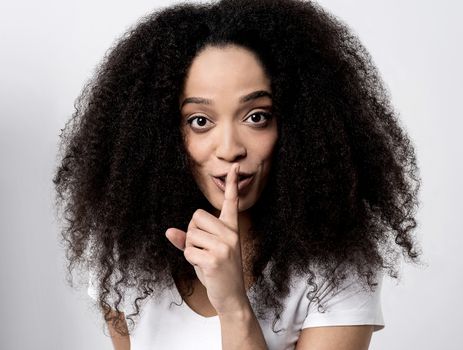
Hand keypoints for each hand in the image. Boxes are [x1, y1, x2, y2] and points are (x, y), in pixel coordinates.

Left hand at [165, 163, 247, 314]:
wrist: (232, 297)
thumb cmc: (218, 272)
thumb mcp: (205, 252)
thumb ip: (188, 240)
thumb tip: (168, 231)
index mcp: (231, 229)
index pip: (231, 202)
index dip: (231, 184)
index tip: (233, 167)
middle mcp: (230, 233)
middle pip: (196, 216)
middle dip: (192, 233)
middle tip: (203, 249)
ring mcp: (225, 245)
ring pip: (190, 234)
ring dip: (190, 248)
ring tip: (204, 259)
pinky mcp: (215, 258)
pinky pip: (188, 250)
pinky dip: (190, 259)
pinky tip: (203, 267)